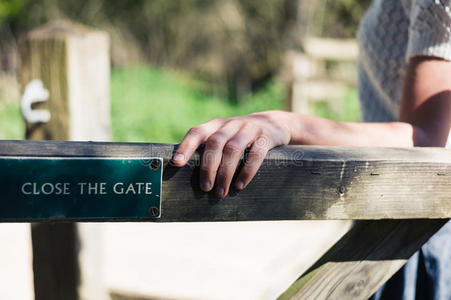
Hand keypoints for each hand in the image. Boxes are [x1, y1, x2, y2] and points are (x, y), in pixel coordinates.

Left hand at [172, 110, 291, 197]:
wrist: (275, 123)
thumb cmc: (241, 137)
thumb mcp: (225, 136)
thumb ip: (209, 148)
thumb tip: (186, 175)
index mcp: (217, 125)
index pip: (197, 132)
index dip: (186, 146)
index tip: (177, 163)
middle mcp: (231, 124)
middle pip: (215, 142)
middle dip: (208, 166)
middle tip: (205, 187)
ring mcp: (249, 129)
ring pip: (233, 149)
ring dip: (225, 172)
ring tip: (220, 191)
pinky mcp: (266, 138)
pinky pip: (256, 154)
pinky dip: (247, 170)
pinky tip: (240, 184)